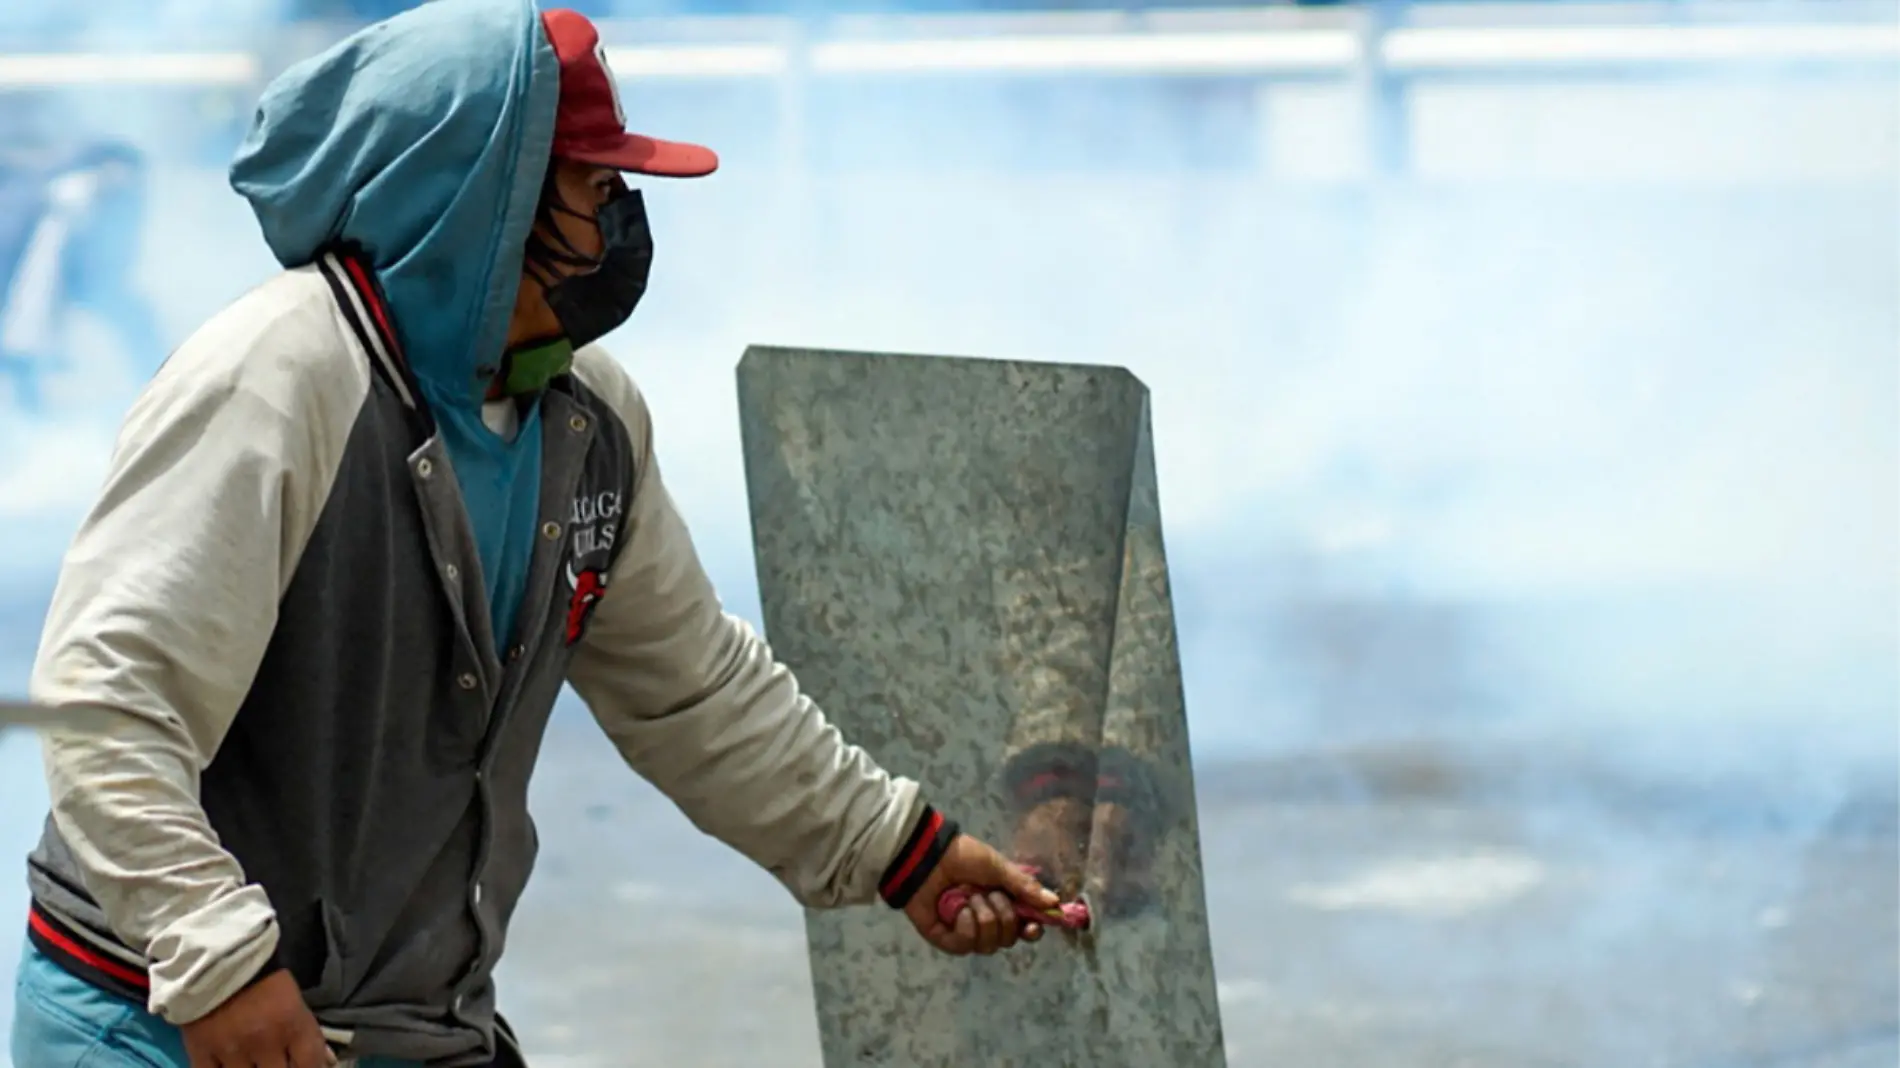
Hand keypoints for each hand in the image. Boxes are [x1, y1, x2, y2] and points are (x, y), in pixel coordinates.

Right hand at [180, 968, 334, 1067]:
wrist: (214, 958)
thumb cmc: (262, 977)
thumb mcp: (294, 1001)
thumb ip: (309, 1035)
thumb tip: (328, 1062)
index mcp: (291, 1025)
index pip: (310, 1065)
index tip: (304, 1067)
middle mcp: (264, 1042)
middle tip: (277, 1062)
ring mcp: (231, 1051)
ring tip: (256, 1062)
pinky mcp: (201, 1053)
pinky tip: (230, 1066)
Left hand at [904, 833, 1058, 954]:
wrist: (928, 856)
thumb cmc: (963, 857)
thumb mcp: (998, 867)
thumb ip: (1025, 887)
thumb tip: (1054, 903)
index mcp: (1002, 903)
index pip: (1024, 929)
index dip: (1031, 931)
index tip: (1033, 926)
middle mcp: (986, 921)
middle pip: (1008, 939)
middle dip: (1003, 917)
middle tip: (991, 896)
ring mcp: (965, 932)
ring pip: (988, 945)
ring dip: (983, 918)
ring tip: (970, 898)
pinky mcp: (946, 939)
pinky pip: (965, 946)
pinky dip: (966, 927)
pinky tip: (960, 911)